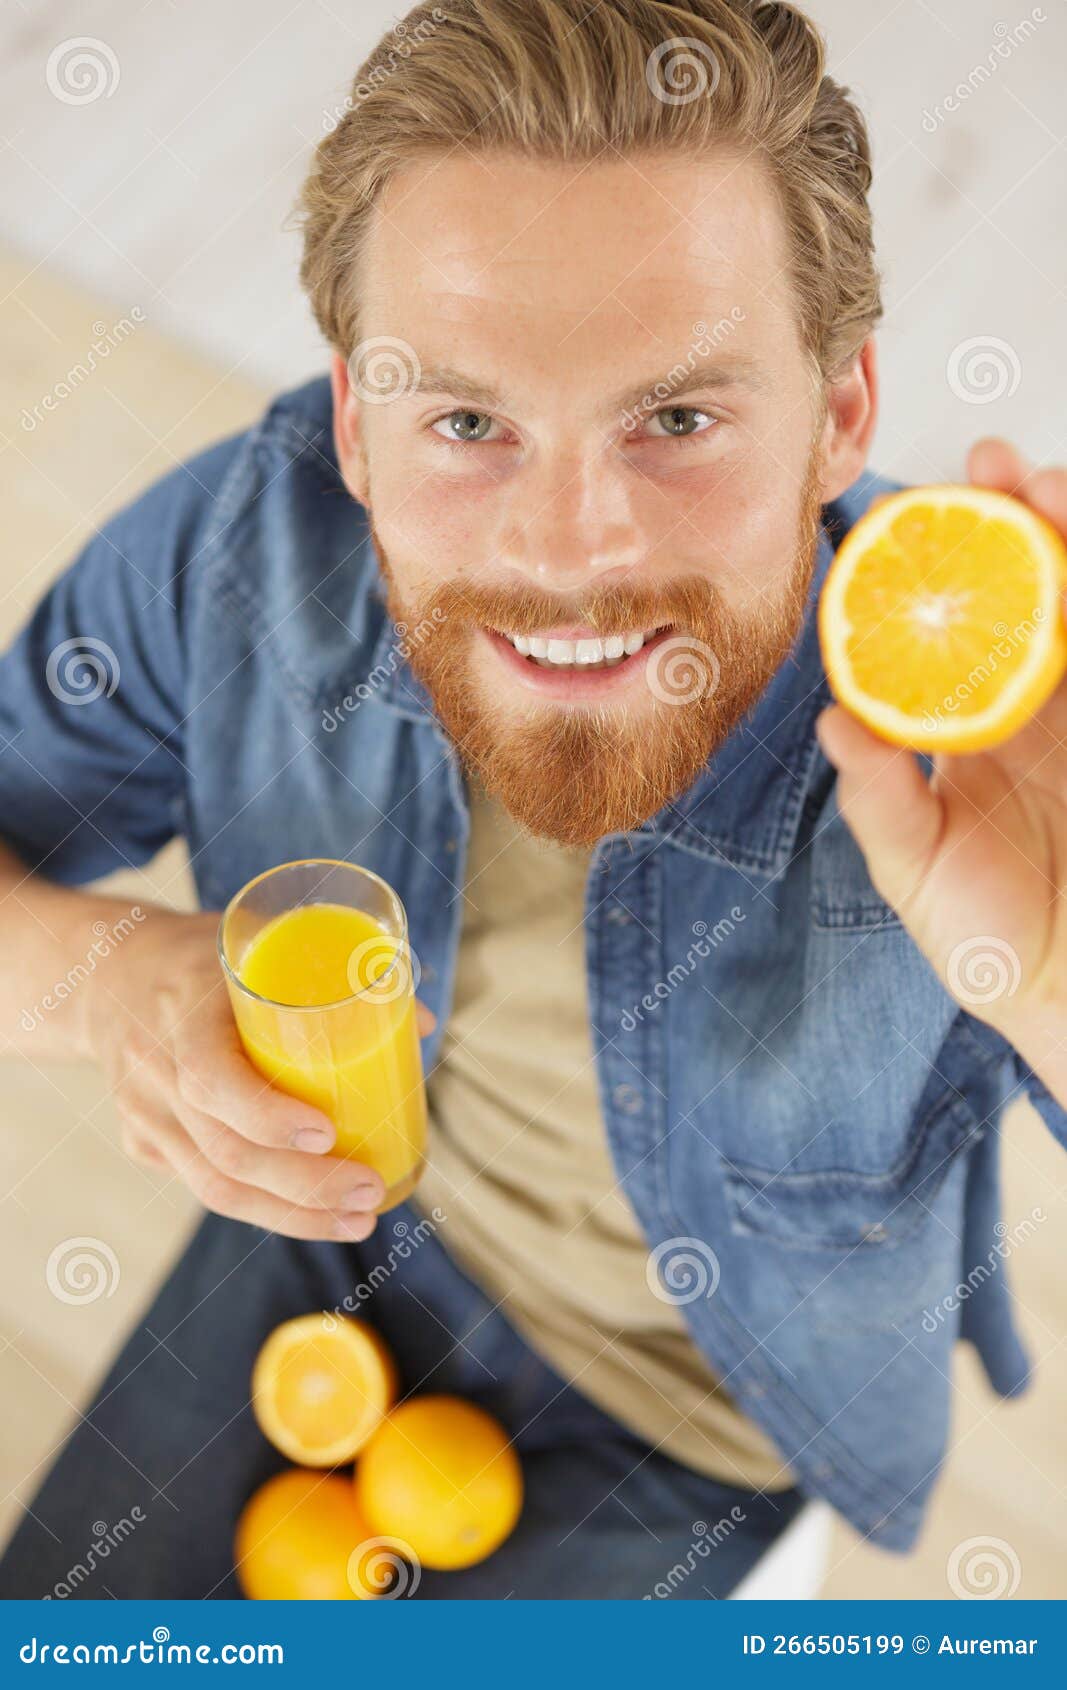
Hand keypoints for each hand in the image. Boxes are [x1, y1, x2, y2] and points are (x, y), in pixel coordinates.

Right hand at [86, 906, 434, 1240]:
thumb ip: (332, 973)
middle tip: (370, 1192)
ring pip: (217, 1187)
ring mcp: (144, 1117)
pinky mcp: (145, 1143)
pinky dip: (265, 1205)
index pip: (213, 1082)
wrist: (103, 977)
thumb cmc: (200, 957)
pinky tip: (315, 1212)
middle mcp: (154, 1074)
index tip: (327, 1131)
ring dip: (293, 1215)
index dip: (269, 1116)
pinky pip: (207, 1185)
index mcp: (180, 1016)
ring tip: (357, 1220)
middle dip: (306, 1187)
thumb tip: (420, 1019)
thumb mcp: (253, 943)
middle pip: (227, 1153)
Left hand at [816, 439, 1066, 1083]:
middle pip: (1030, 578)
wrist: (1064, 986)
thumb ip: (880, 800)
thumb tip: (834, 724)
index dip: (938, 559)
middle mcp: (1032, 695)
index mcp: (967, 717)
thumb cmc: (981, 932)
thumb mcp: (916, 868)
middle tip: (998, 469)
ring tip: (1048, 489)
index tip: (912, 505)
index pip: (952, 617)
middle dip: (1018, 513)